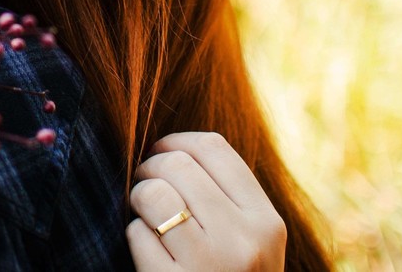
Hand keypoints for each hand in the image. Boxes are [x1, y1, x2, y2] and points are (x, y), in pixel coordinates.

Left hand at [126, 132, 286, 270]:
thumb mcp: (251, 242)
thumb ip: (226, 198)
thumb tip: (173, 147)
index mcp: (266, 222)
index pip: (213, 148)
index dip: (176, 141)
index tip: (161, 152)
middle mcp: (244, 240)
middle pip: (176, 164)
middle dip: (149, 168)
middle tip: (145, 186)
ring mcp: (210, 265)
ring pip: (153, 194)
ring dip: (138, 199)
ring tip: (146, 215)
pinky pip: (137, 234)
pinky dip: (135, 237)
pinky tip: (149, 252)